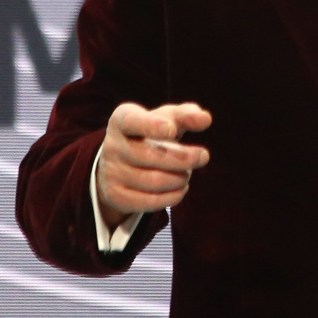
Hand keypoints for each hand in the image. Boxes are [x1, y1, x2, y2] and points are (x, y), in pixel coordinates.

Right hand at [96, 101, 211, 229]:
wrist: (121, 163)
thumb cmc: (151, 134)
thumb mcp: (167, 119)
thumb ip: (187, 115)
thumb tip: (205, 118)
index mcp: (122, 119)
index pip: (133, 121)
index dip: (152, 126)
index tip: (172, 129)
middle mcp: (112, 145)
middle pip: (151, 155)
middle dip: (184, 158)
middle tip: (203, 156)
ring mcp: (111, 172)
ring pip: (154, 181)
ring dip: (180, 178)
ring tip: (187, 173)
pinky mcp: (116, 196)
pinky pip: (150, 201)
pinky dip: (173, 196)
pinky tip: (181, 188)